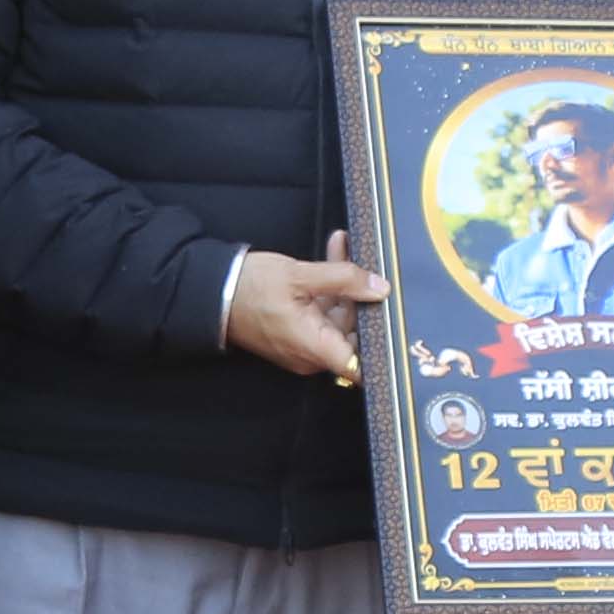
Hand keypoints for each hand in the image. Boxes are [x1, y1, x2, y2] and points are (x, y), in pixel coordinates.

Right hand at [224, 243, 388, 381]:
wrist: (213, 292)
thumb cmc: (251, 288)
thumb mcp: (300, 276)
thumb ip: (343, 279)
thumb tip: (380, 288)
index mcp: (315, 347)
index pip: (361, 367)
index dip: (383, 351)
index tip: (400, 327)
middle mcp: (312, 354)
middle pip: (353, 331)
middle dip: (361, 294)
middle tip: (367, 262)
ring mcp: (304, 344)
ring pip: (337, 316)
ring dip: (344, 283)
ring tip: (343, 246)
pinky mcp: (296, 332)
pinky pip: (321, 313)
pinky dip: (328, 288)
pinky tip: (333, 256)